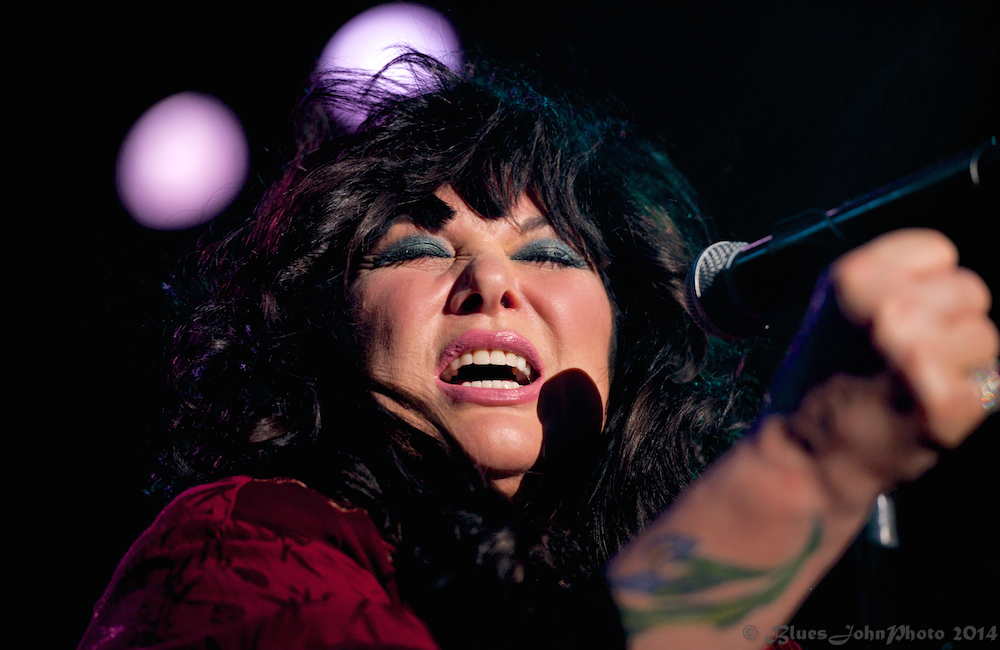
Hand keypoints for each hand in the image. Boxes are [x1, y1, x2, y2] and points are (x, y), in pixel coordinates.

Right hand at [786, 229, 996, 502]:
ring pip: (984, 337)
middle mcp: (889, 310)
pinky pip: (990, 382)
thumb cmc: (820, 384)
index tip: (900, 313)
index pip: (938, 250)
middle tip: (906, 355)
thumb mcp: (833, 308)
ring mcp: (919, 355)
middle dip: (948, 321)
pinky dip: (966, 399)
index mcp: (855, 277)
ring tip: (914, 382)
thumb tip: (944, 271)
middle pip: (970, 290)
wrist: (806, 457)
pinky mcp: (946, 400)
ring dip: (961, 361)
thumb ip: (887, 280)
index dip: (925, 284)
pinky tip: (924, 407)